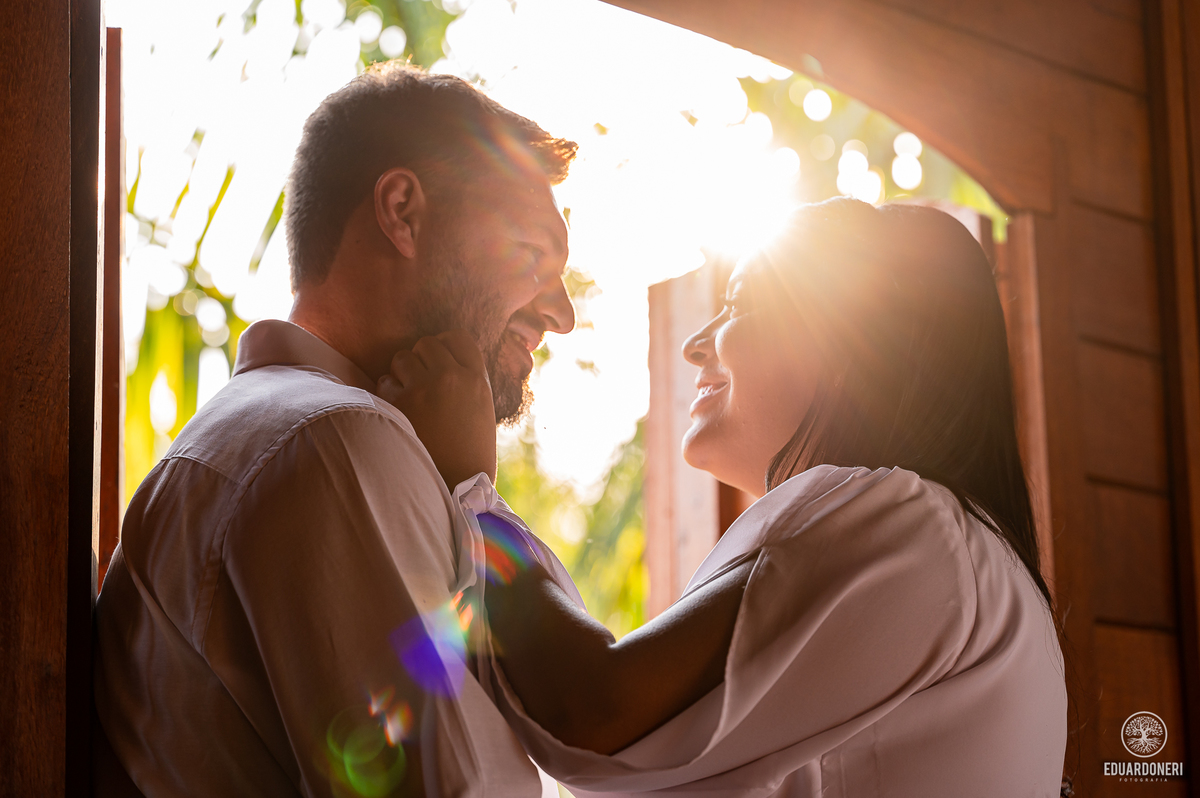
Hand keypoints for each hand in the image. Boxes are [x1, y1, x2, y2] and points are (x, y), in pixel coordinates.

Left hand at [377, 330, 496, 488]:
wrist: (458, 486)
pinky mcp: (401, 403)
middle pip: (427, 343)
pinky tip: (400, 413)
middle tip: (421, 382)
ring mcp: (425, 388)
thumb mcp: (481, 407)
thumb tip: (440, 354)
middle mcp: (453, 377)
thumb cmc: (469, 450)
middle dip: (420, 359)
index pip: (457, 336)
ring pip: (402, 357)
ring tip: (410, 397)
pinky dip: (387, 394)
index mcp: (478, 378)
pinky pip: (385, 381)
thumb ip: (466, 378)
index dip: (444, 344)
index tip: (438, 359)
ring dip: (401, 373)